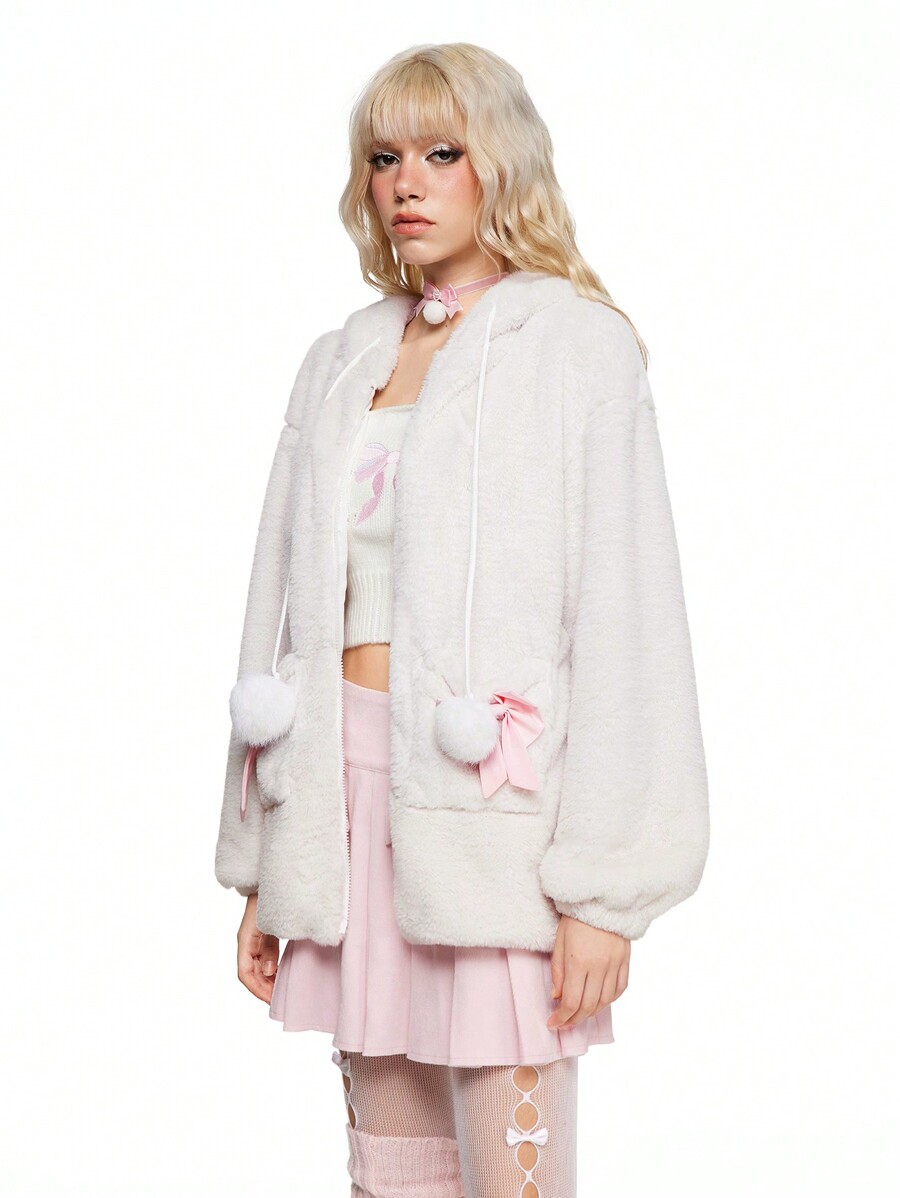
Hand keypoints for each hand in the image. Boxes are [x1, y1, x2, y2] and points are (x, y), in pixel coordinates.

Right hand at [237, 894, 280, 1002]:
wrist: (273, 877)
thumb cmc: (270, 897)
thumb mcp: (272, 922)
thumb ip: (269, 946)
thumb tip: (270, 971)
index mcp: (245, 940)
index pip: (245, 973)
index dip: (257, 989)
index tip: (271, 1000)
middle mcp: (247, 942)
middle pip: (251, 973)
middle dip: (263, 989)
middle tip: (280, 1002)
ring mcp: (254, 939)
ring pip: (257, 968)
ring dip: (267, 982)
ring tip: (281, 993)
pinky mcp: (263, 936)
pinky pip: (264, 958)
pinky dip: (272, 970)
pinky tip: (282, 976)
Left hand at [547, 914, 629, 1028]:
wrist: (600, 897)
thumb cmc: (575, 917)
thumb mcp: (559, 941)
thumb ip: (558, 970)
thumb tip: (557, 997)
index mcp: (579, 961)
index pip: (571, 1001)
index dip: (562, 1018)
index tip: (553, 1024)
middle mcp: (600, 966)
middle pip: (589, 1006)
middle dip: (575, 1020)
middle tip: (565, 1023)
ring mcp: (615, 964)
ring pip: (606, 1001)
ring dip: (592, 1012)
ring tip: (580, 1013)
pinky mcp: (625, 959)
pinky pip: (620, 988)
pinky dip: (610, 1000)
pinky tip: (601, 1001)